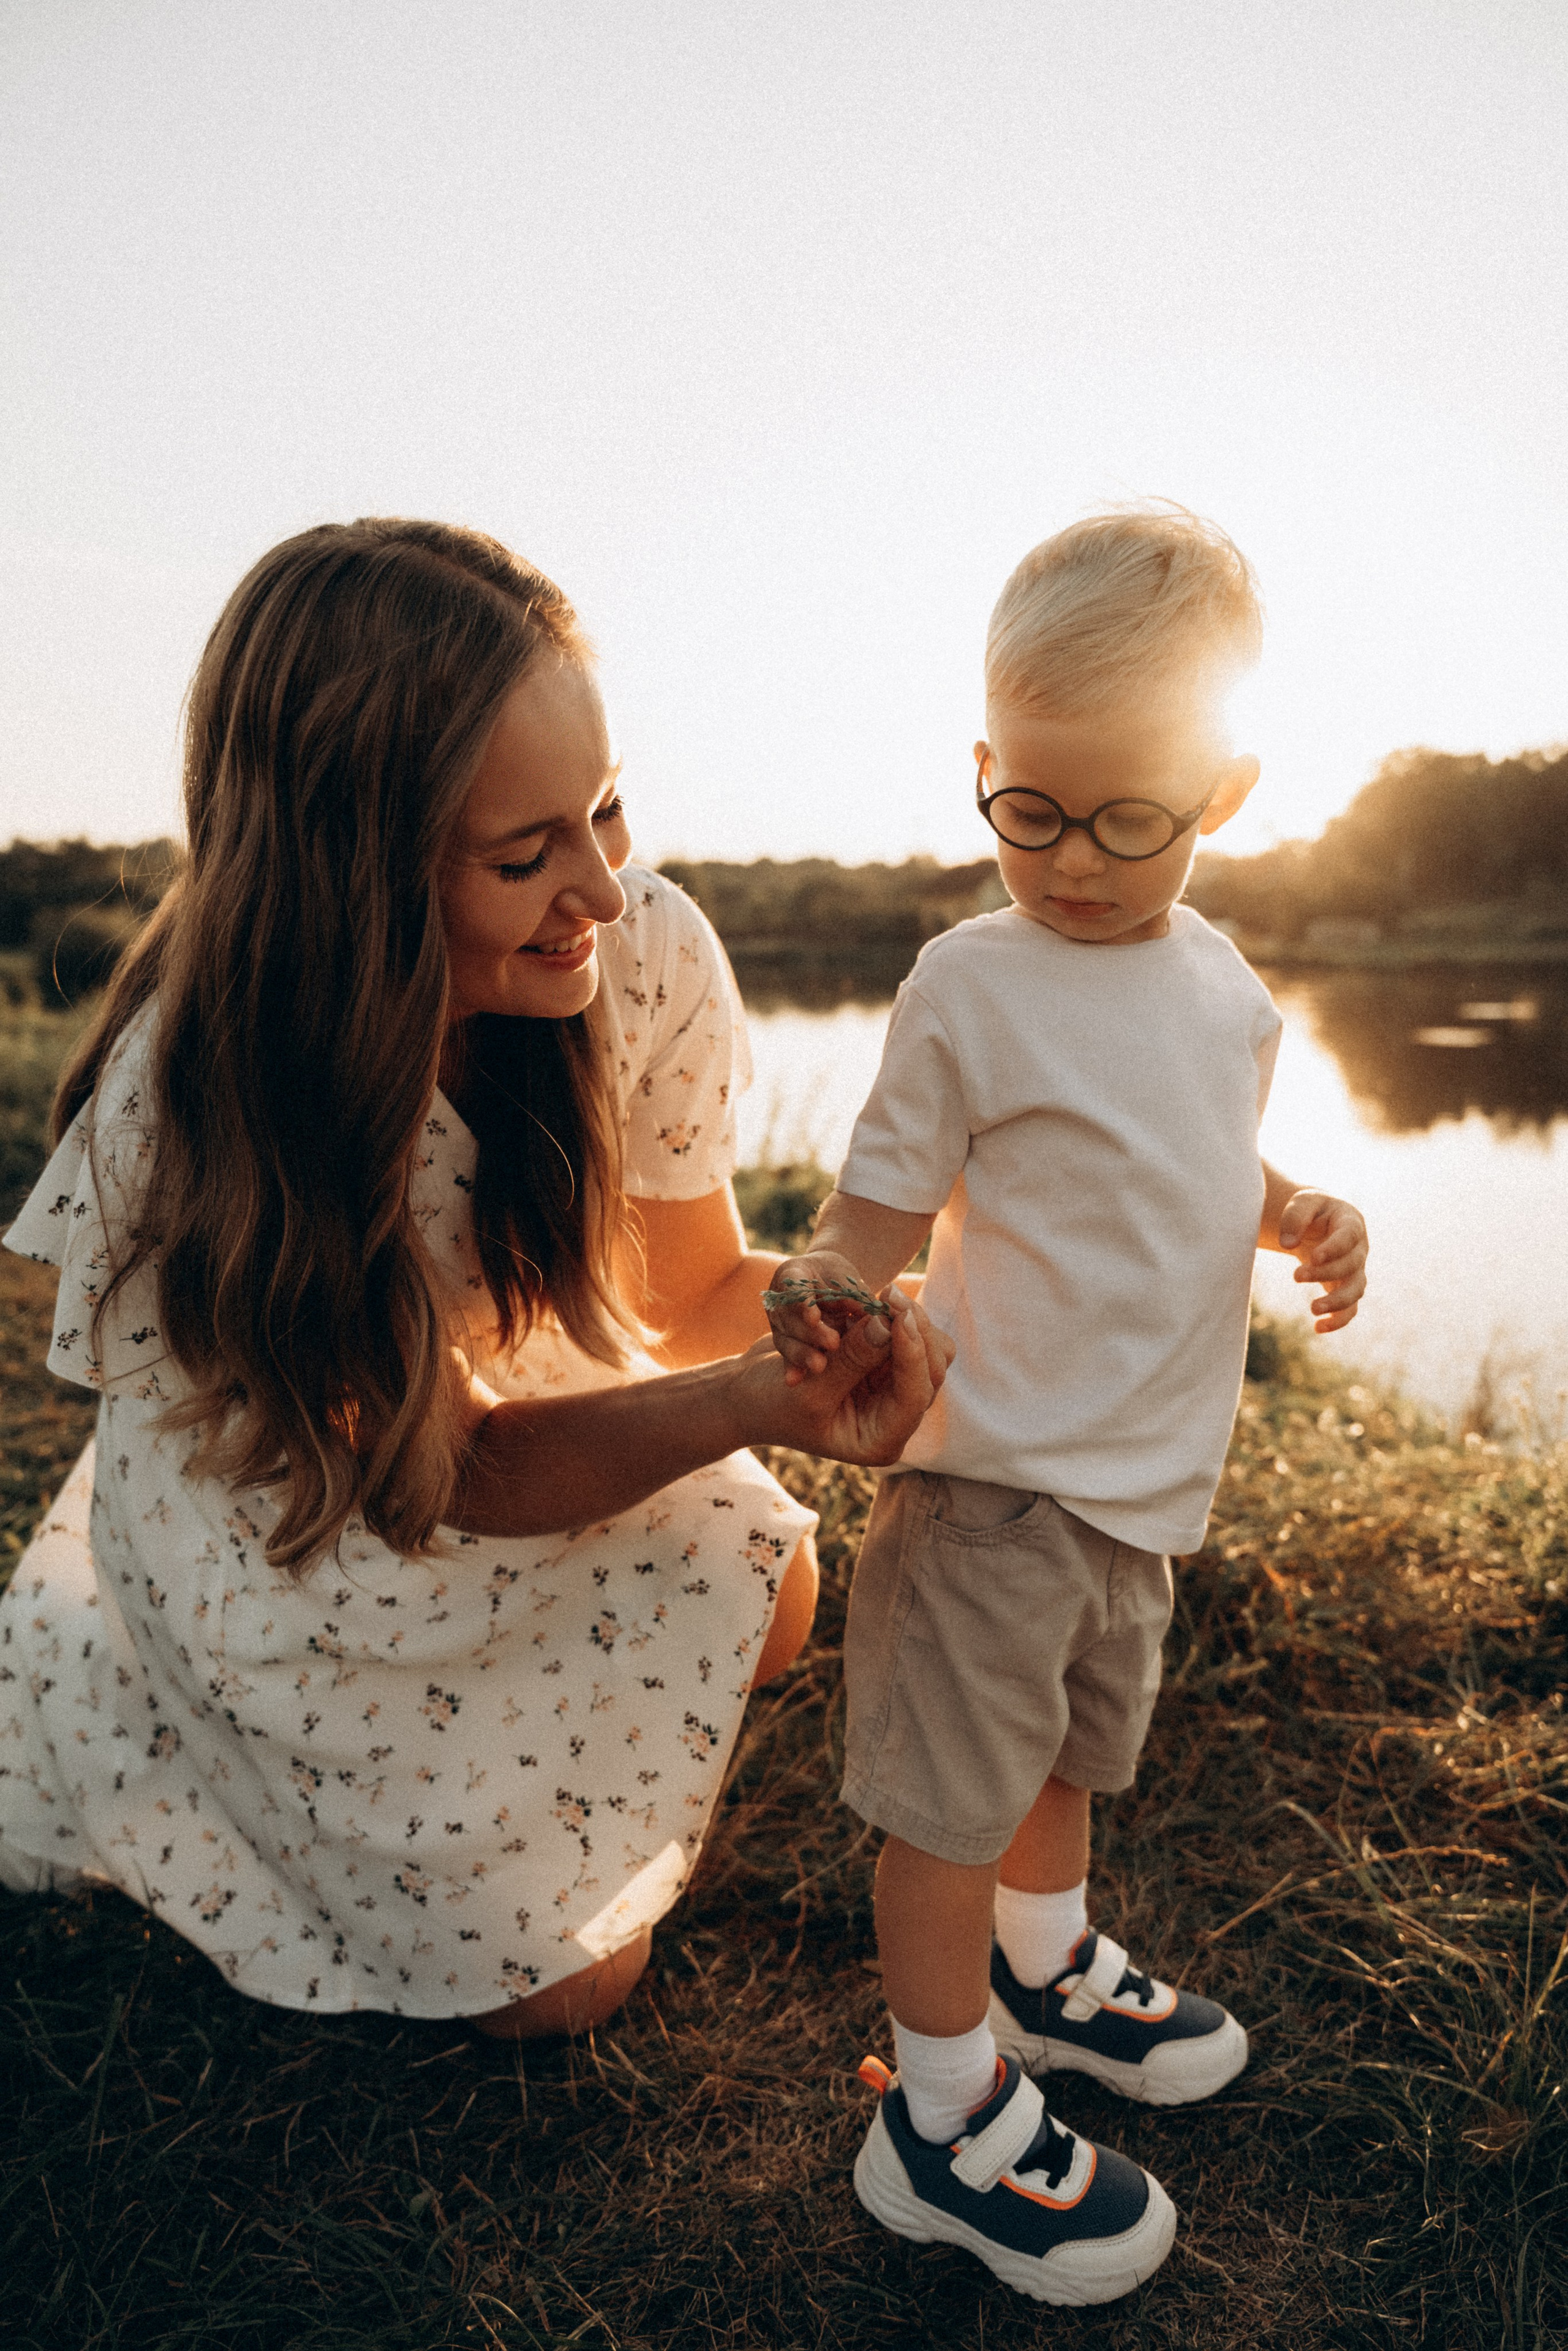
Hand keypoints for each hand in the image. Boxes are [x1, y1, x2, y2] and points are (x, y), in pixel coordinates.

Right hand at [740, 1287, 951, 1464]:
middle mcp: (894, 1420)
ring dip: (910, 1322)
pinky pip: (908, 1341)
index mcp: (880, 1440)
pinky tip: (879, 1301)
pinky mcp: (883, 1370)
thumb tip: (887, 1323)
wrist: (750, 1398)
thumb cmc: (772, 1404)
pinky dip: (897, 1321)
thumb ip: (851, 1358)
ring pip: (927, 1353)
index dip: (912, 1352)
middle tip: (892, 1294)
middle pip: (930, 1372)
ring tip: (886, 1294)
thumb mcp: (810, 1387)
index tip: (898, 1314)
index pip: (914, 1395)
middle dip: (915, 1331)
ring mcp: (891, 1394)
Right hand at [765, 1248, 877, 1377]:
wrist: (823, 1285)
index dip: (802, 1301)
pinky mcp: (789, 1346)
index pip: (792, 1285)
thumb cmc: (839, 1279)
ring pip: (789, 1339)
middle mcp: (780, 1302)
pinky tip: (794, 1380)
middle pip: (791, 1317)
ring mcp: (781, 1326)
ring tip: (819, 1365)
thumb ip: (858, 1298)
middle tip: (832, 1343)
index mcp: (792, 1276)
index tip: (814, 1317)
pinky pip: (790, 1358)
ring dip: (804, 1353)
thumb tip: (877, 1314)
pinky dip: (794, 1368)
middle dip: (812, 1332)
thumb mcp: (849, 1283)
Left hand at [1277, 1191, 1367, 1332]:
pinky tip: (1318, 1328)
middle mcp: (1359, 1248)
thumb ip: (1295, 1217)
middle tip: (1296, 1275)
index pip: (1349, 1236)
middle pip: (1351, 1265)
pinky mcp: (1346, 1287)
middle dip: (1325, 1273)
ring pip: (1356, 1290)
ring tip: (1313, 1309)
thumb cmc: (1311, 1210)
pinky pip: (1350, 1308)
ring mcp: (1355, 1269)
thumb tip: (1287, 1244)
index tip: (1312, 1258)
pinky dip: (1339, 1320)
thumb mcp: (1302, 1202)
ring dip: (1337, 1302)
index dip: (1334, 1249)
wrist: (1318, 1220)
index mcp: (1351, 1222)